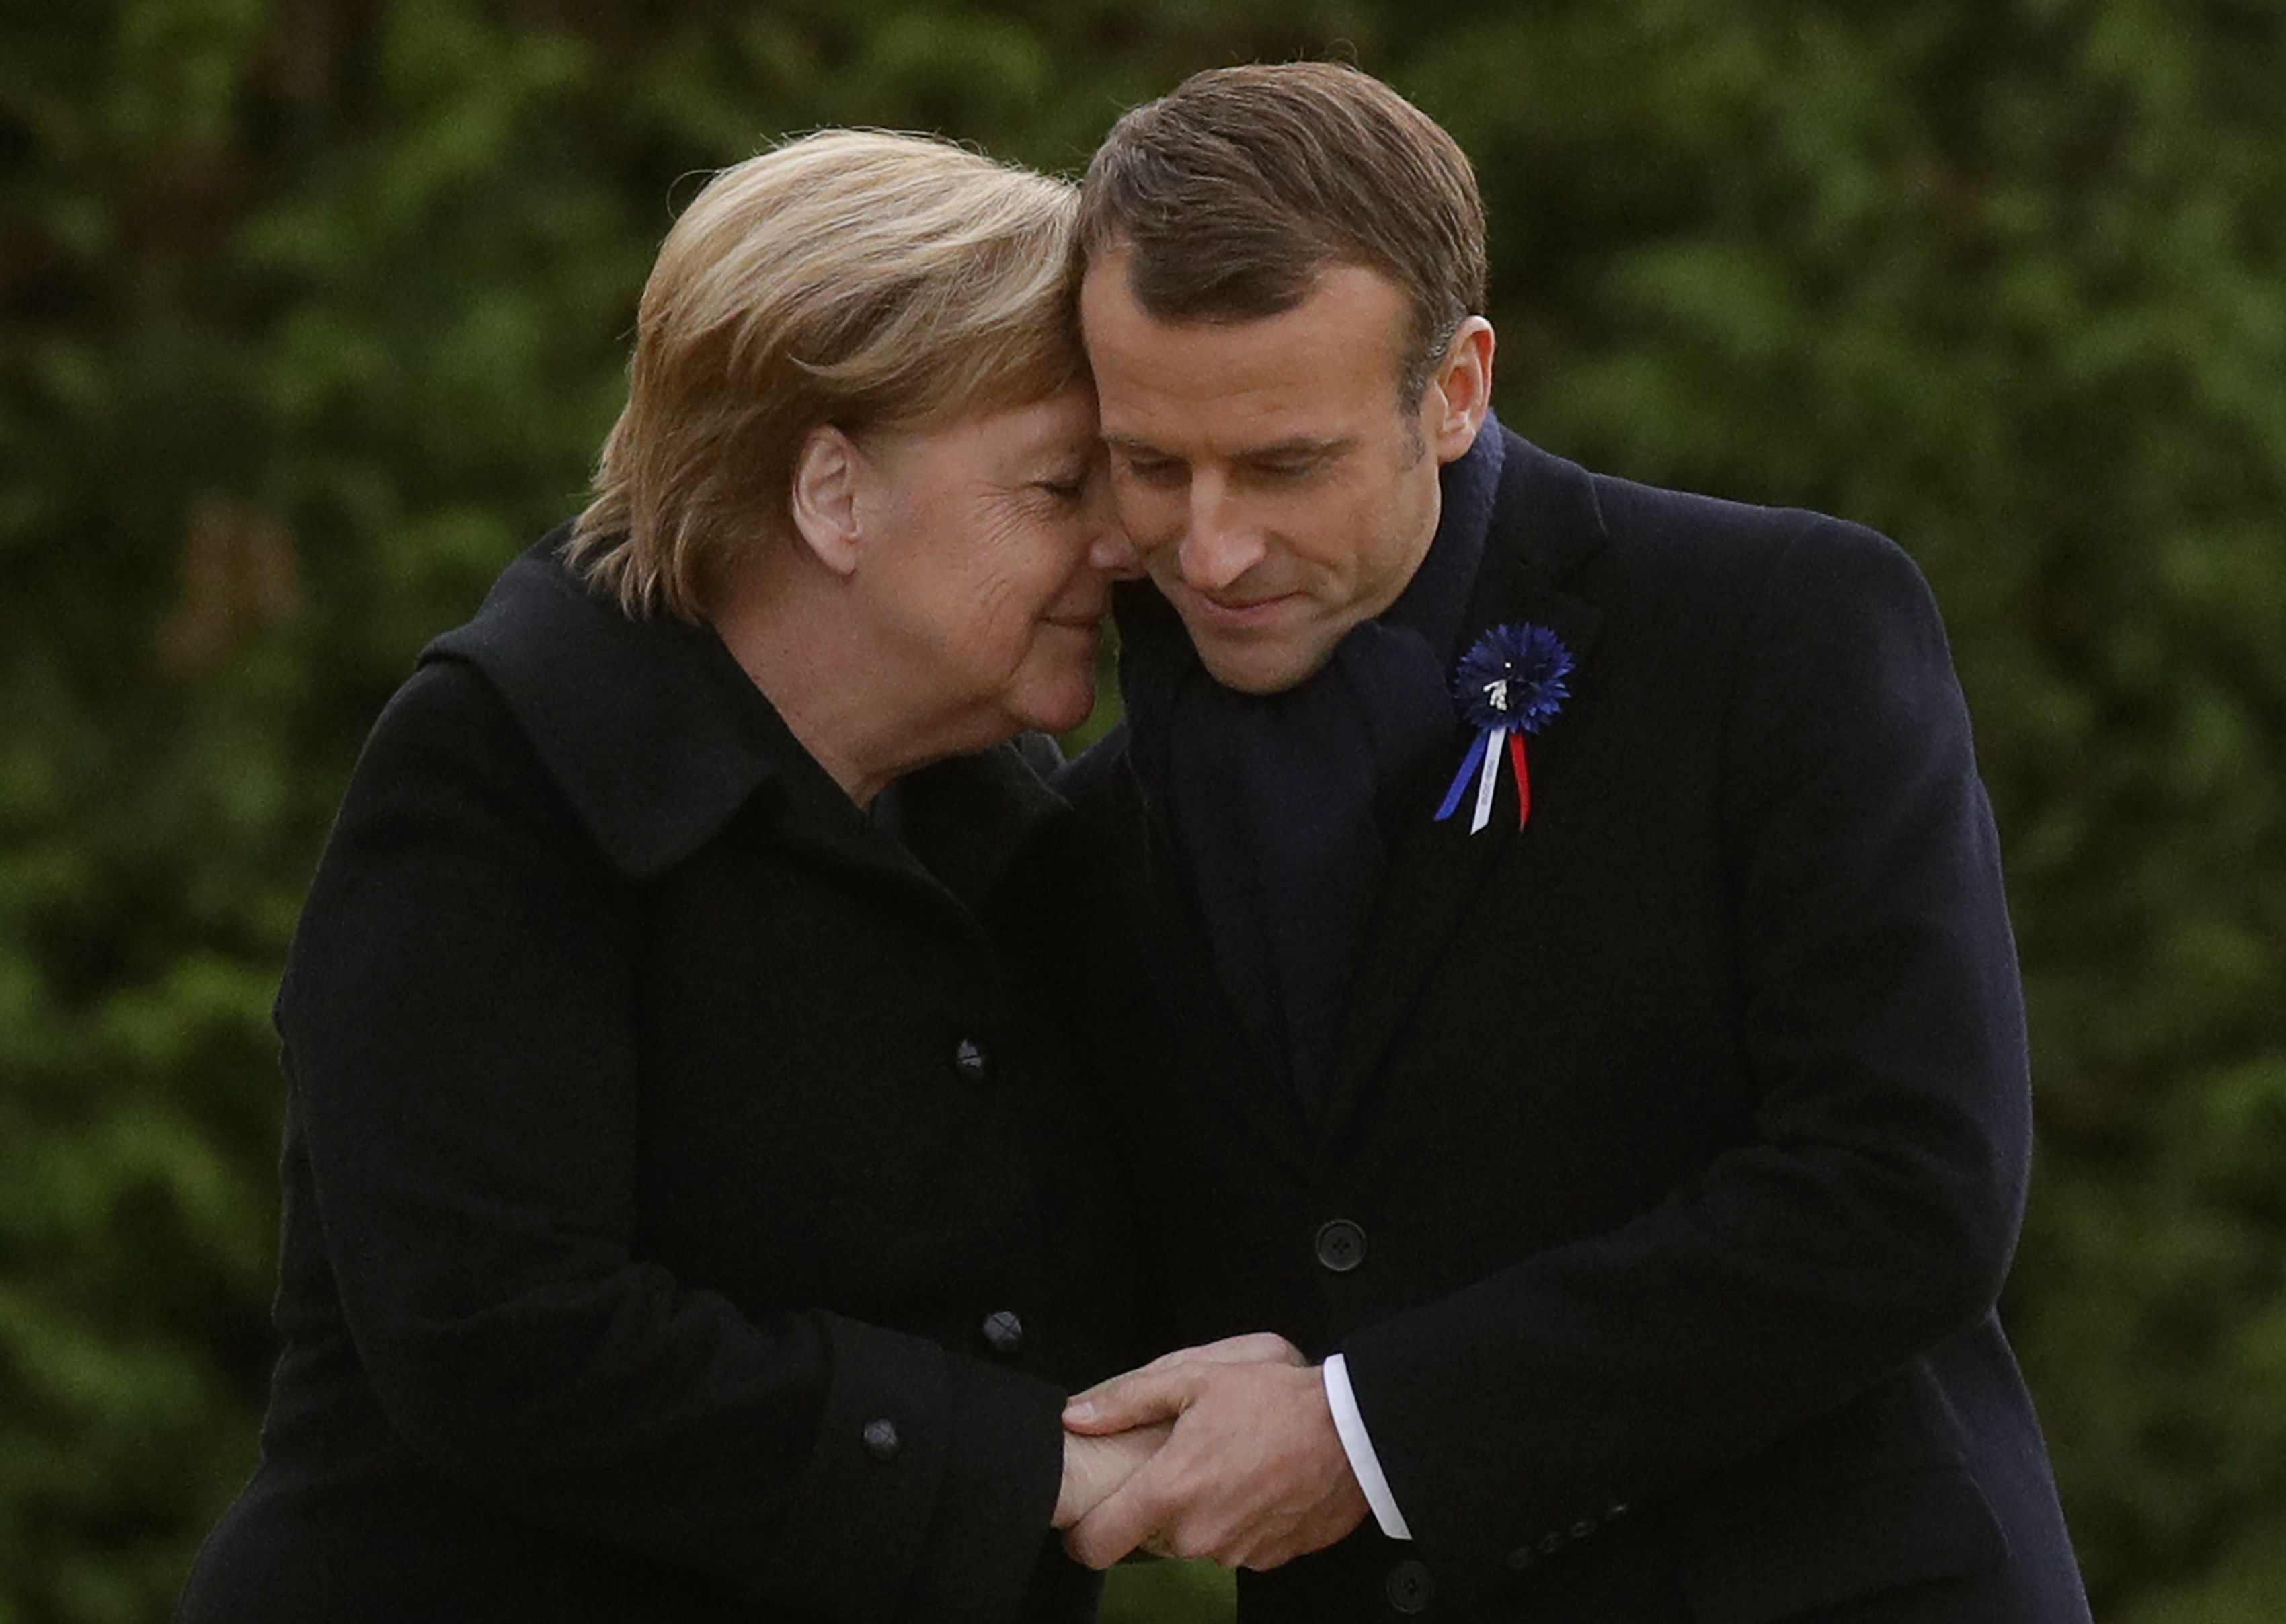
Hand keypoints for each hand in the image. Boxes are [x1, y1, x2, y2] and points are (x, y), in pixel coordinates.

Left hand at [1061, 1344, 1367, 1570]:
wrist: (1353, 1432)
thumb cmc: (1278, 1402)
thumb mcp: (1196, 1379)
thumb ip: (1127, 1399)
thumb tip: (1077, 1415)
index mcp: (1171, 1491)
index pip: (1097, 1545)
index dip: (1082, 1535)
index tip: (1085, 1520)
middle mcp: (1199, 1534)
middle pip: (1147, 1539)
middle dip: (1154, 1506)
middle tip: (1178, 1463)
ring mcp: (1235, 1551)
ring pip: (1191, 1542)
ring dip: (1196, 1513)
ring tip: (1224, 1465)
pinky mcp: (1267, 1558)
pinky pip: (1232, 1546)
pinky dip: (1234, 1521)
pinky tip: (1252, 1483)